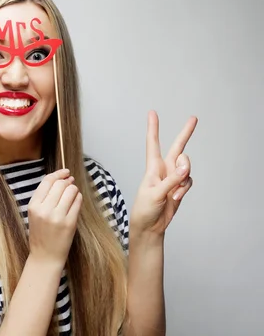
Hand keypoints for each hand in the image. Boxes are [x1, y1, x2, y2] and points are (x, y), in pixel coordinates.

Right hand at [28, 168, 81, 266]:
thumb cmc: (40, 234)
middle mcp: (44, 210)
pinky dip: (78, 198)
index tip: (65, 172)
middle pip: (60, 184)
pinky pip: (77, 202)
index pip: (47, 181)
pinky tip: (76, 201)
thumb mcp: (35, 213)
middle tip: (70, 182)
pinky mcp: (69, 223)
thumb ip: (44, 197)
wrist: (45, 256)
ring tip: (73, 194)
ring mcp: (57, 217)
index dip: (58, 174)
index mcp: (33, 206)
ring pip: (71, 191)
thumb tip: (62, 179)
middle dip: (67, 181)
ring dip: (74, 189)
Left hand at [131, 110, 197, 235]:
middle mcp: (163, 169)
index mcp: (152, 167)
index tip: (152, 112)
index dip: (153, 128)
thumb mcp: (156, 193)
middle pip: (177, 148)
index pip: (153, 143)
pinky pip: (189, 181)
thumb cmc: (145, 208)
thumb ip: (172, 180)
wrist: (149, 226)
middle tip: (193, 118)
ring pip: (186, 167)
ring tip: (174, 191)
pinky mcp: (179, 187)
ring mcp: (173, 178)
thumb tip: (185, 167)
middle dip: (185, 133)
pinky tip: (176, 197)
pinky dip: (184, 189)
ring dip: (184, 177)